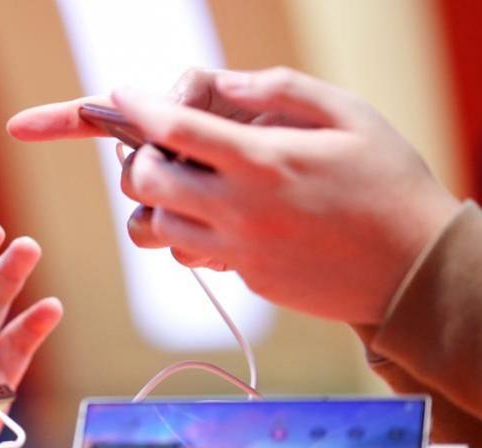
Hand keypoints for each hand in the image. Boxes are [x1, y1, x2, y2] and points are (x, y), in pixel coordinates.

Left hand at [7, 67, 460, 323]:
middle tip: (158, 149)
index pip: (174, 129)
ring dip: (157, 202)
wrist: (414, 269)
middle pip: (144, 183)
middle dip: (138, 160)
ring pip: (154, 226)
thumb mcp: (351, 116)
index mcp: (262, 160)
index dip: (138, 107)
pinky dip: (187, 232)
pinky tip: (220, 217)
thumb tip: (227, 83)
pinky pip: (188, 254)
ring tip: (187, 184)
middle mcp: (239, 208)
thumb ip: (284, 90)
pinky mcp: (244, 276)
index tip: (123, 95)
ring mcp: (237, 249)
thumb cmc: (388, 183)